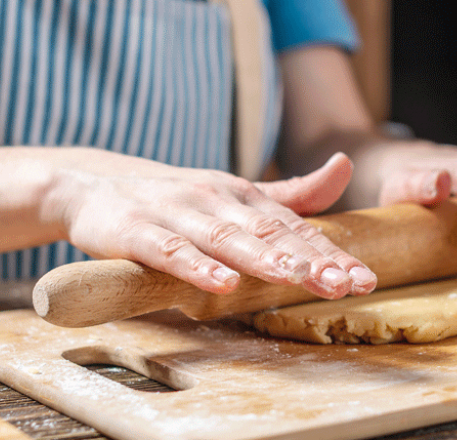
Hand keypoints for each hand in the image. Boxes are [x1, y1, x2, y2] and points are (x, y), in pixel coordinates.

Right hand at [46, 151, 376, 299]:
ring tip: (295, 278)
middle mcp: (215, 198)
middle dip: (309, 259)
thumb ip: (290, 194)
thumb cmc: (174, 201)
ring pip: (224, 238)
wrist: (93, 187)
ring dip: (261, 259)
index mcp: (242, 195)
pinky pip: (169, 250)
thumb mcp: (234, 195)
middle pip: (268, 232)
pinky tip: (221, 282)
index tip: (363, 277)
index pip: (294, 227)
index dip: (330, 253)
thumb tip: (344, 168)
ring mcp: (175, 211)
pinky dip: (195, 266)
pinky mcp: (135, 230)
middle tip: (345, 283)